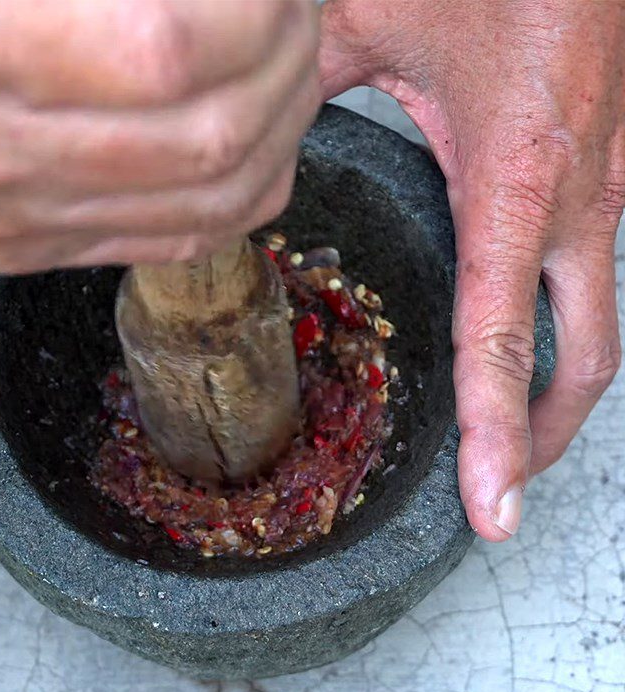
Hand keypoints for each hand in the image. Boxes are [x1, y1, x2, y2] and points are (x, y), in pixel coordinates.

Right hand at [0, 0, 319, 270]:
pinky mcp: (22, 246)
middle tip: (301, 22)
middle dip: (287, 71)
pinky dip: (249, 187)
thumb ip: (152, 5)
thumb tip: (270, 10)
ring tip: (292, 68)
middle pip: (204, 141)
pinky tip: (268, 139)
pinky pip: (180, 239)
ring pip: (209, 202)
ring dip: (282, 129)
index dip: (258, 20)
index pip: (167, 52)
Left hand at [321, 0, 622, 539]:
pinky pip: (595, 279)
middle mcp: (579, 198)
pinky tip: (519, 342)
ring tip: (507, 438)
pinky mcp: (608, 172)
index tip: (492, 509)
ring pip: (602, 325)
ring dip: (557, 392)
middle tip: (498, 491)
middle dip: (542, 436)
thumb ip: (296, 95)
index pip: (502, 339)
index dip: (498, 436)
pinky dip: (562, 332)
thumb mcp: (365, 23)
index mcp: (516, 178)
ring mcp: (607, 187)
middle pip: (585, 360)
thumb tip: (238, 149)